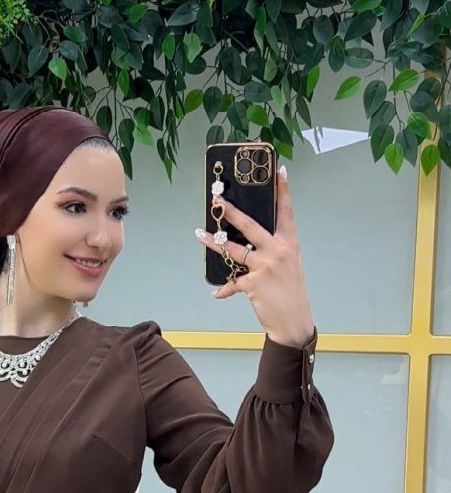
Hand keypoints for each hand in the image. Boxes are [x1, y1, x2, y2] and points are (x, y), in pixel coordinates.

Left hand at [195, 165, 314, 347]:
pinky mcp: (253, 283)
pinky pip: (232, 282)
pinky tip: (217, 293)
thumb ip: (272, 250)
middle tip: (217, 200)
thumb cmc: (290, 293)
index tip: (279, 171)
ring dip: (213, 243)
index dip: (283, 191)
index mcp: (289, 244)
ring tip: (198, 234)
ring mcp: (265, 266)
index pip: (286, 212)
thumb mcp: (288, 265)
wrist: (294, 322)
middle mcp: (278, 251)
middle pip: (251, 225)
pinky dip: (224, 289)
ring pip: (234, 249)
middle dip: (231, 211)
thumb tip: (249, 241)